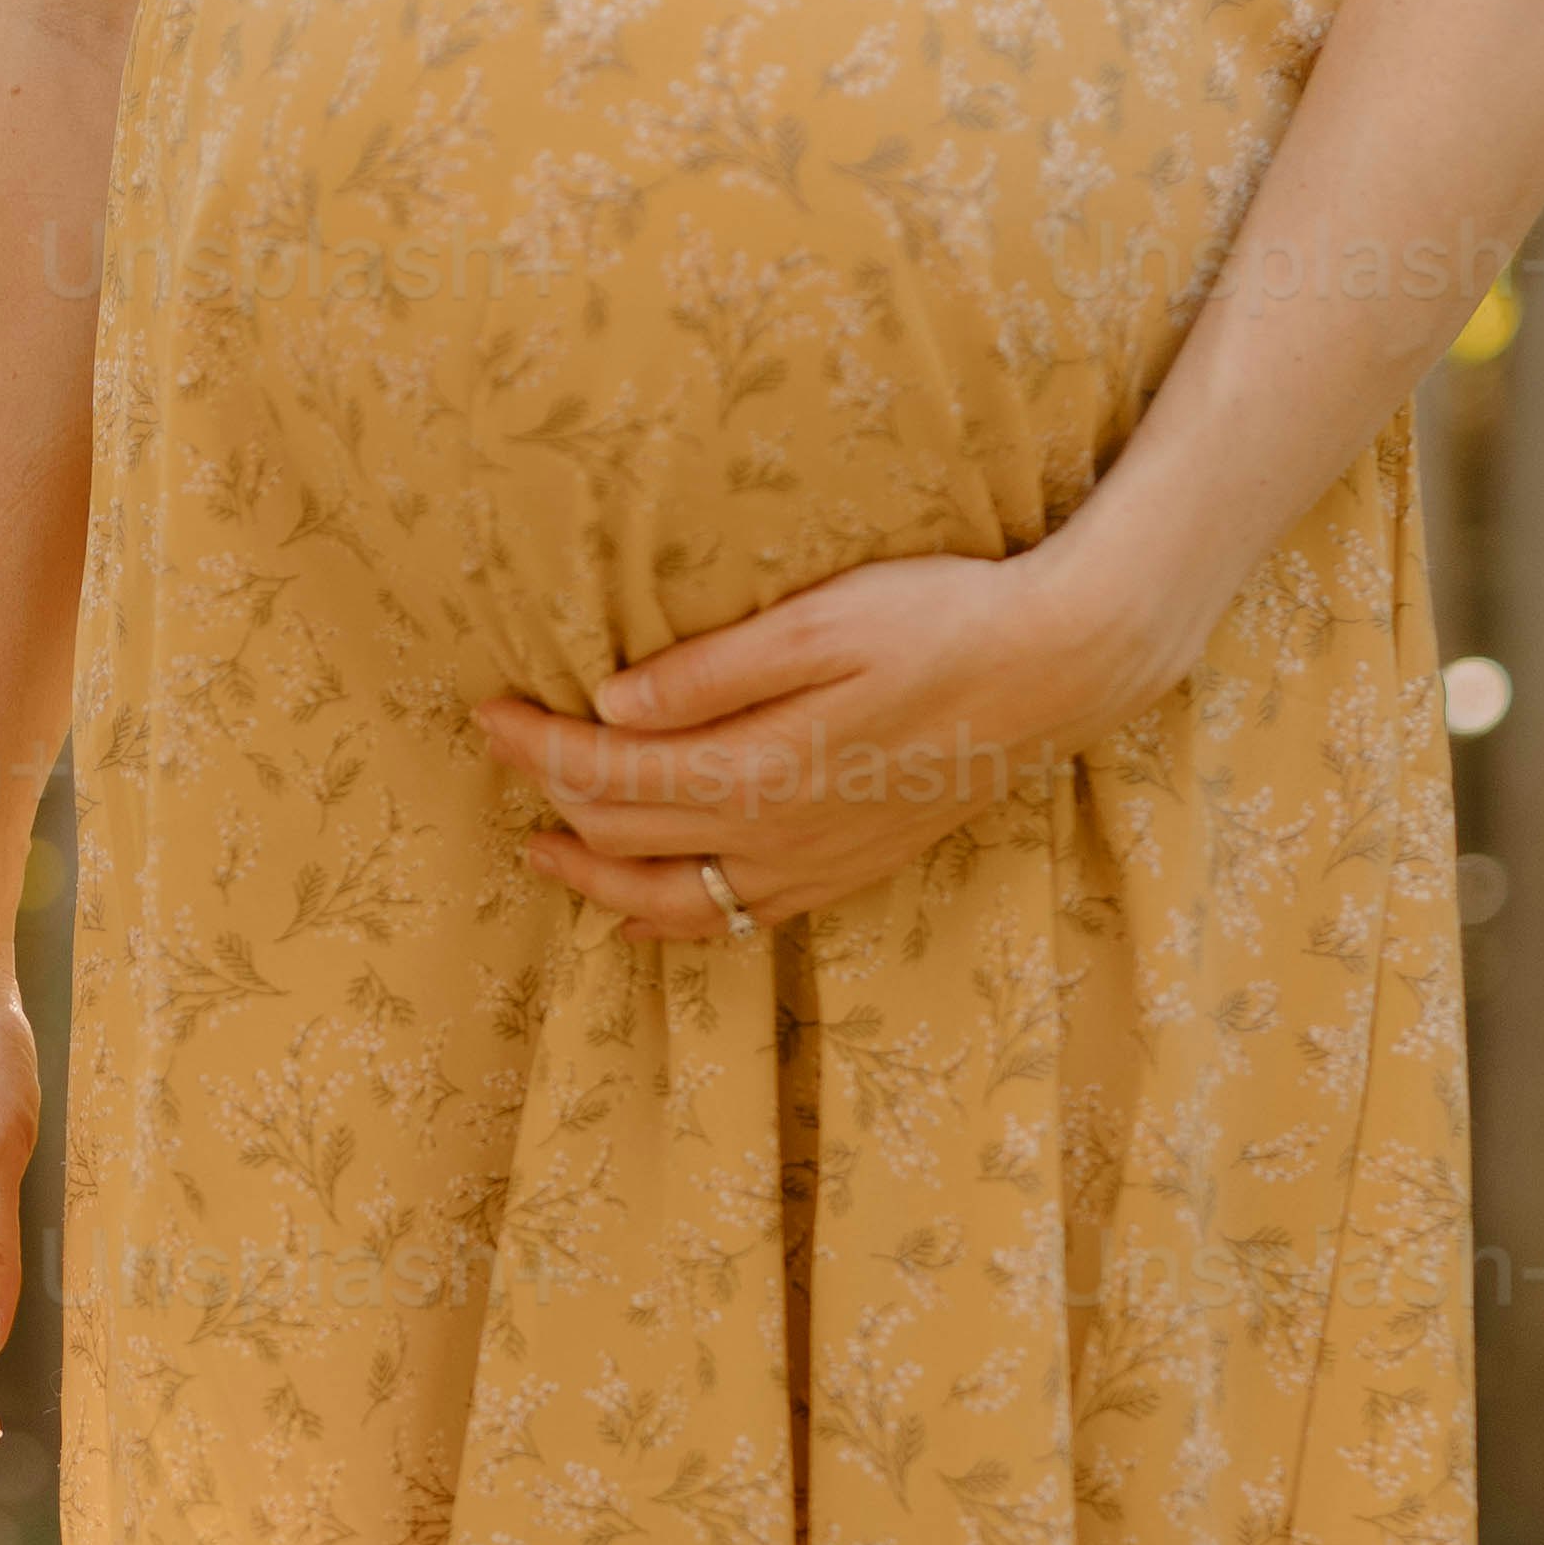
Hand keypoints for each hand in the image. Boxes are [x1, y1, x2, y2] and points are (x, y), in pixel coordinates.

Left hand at [474, 543, 1136, 938]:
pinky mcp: (842, 873)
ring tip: (539, 849)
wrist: (1057, 671)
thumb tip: (611, 703)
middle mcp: (773, 835)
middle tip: (504, 751)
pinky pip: (734, 923)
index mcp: (756, 766)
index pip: (606, 768)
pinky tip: (636, 916)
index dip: (535, 744)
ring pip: (667, 900)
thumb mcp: (822, 622)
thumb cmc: (941, 621)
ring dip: (592, 877)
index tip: (486, 709)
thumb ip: (712, 671)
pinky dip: (669, 924)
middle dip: (550, 795)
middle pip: (624, 831)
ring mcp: (809, 865)